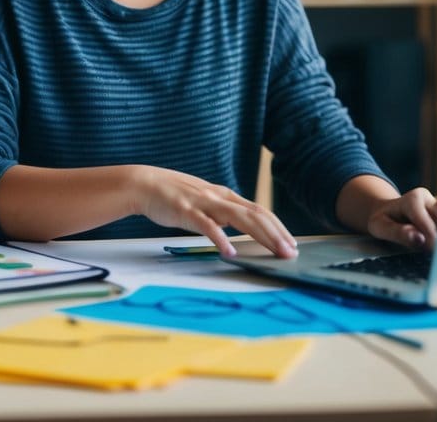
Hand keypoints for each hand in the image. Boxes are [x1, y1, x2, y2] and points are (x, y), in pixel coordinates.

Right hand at [130, 166, 297, 258]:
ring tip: (275, 252)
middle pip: (255, 215)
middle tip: (291, 252)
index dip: (278, 227)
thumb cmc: (175, 196)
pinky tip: (230, 252)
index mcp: (225, 196)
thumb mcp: (205, 201)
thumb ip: (222, 212)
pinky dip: (220, 239)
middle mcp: (219, 197)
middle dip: (277, 234)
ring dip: (261, 236)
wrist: (145, 184)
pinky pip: (207, 226)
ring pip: (239, 219)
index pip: (259, 211)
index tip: (291, 243)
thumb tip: (240, 226)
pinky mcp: (187, 212)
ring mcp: (204, 203)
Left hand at [364, 187, 436, 250]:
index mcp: (414, 199)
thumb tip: (419, 239)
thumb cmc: (383, 222)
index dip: (429, 240)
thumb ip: (398, 233)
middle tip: (436, 253)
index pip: (427, 223)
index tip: (430, 252)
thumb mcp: (380, 227)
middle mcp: (431, 199)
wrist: (389, 215)